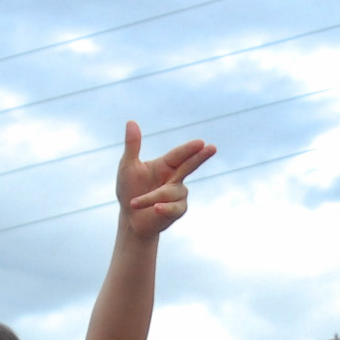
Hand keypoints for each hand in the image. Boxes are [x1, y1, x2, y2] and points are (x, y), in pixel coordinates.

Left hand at [117, 121, 214, 239]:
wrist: (130, 218)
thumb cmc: (129, 190)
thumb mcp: (127, 166)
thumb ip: (132, 146)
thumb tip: (131, 121)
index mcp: (165, 165)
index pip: (179, 155)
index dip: (189, 149)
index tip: (201, 143)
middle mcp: (175, 177)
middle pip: (190, 165)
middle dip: (200, 157)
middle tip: (212, 148)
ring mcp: (178, 194)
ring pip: (172, 191)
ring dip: (152, 197)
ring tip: (135, 203)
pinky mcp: (178, 210)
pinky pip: (174, 207)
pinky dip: (164, 207)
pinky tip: (156, 208)